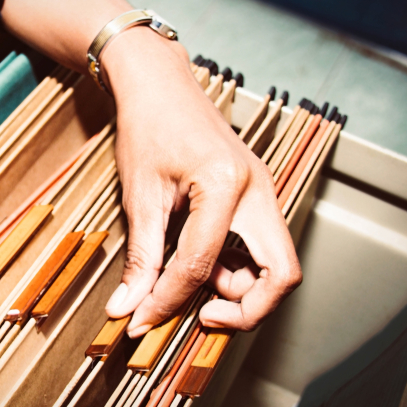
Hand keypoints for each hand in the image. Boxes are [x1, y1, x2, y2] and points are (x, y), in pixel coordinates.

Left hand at [101, 28, 301, 334]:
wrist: (160, 86)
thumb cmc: (148, 127)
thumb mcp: (138, 196)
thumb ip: (139, 258)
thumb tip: (126, 308)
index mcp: (224, 184)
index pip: (200, 265)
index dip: (168, 301)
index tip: (141, 320)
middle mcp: (257, 190)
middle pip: (280, 274)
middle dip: (246, 309)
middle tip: (201, 315)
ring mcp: (263, 192)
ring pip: (275, 265)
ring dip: (239, 287)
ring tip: (190, 278)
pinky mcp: (258, 197)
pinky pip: (262, 248)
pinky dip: (236, 267)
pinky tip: (200, 260)